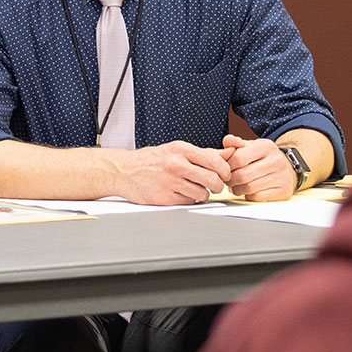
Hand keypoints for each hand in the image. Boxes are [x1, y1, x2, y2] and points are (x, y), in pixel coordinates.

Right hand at [113, 141, 231, 204]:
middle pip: (212, 179)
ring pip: (202, 194)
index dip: (225, 170)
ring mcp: (169, 181)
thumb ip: (202, 153)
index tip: (224, 174)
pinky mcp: (163, 197)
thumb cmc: (150, 160)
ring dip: (203, 194)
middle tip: (215, 186)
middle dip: (218, 185)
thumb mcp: (175, 150)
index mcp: (180, 149)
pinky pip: (188, 202)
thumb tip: (228, 153)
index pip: (214, 161)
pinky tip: (183, 194)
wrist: (123, 171)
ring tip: (196, 189)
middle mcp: (175, 164)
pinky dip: (189, 200)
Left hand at [222, 134, 294, 200]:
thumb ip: (236, 143)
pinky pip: (257, 197)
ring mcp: (281, 177)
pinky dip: (248, 196)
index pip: (238, 158)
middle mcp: (276, 160)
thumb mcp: (251, 146)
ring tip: (235, 186)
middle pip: (242, 175)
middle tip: (228, 180)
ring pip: (249, 188)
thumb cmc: (264, 158)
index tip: (225, 169)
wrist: (287, 168)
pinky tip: (248, 192)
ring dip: (237, 190)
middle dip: (230, 180)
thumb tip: (227, 140)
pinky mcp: (283, 191)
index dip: (227, 166)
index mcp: (266, 146)